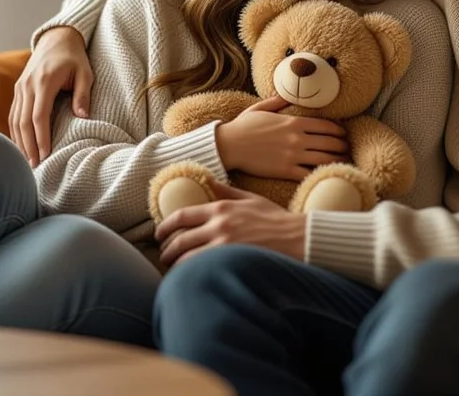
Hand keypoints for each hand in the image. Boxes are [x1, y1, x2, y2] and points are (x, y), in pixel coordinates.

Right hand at [10, 26, 93, 165]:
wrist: (56, 39)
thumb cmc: (74, 58)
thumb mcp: (85, 72)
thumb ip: (83, 94)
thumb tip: (83, 116)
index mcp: (44, 82)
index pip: (38, 116)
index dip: (41, 137)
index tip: (45, 155)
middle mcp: (28, 85)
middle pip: (23, 121)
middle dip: (28, 145)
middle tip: (34, 166)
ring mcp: (20, 87)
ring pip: (14, 119)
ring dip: (19, 141)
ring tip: (26, 161)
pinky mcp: (18, 89)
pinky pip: (13, 113)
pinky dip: (15, 131)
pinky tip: (20, 145)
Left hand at [157, 180, 306, 267]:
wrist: (298, 238)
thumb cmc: (276, 219)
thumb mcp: (250, 199)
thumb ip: (226, 192)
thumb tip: (206, 179)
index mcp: (221, 208)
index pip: (182, 216)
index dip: (165, 227)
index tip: (159, 235)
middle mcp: (219, 225)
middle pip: (179, 239)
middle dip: (166, 249)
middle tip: (163, 256)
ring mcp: (224, 245)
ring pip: (186, 257)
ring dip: (174, 265)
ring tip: (172, 270)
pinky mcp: (230, 261)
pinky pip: (200, 270)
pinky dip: (189, 275)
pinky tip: (187, 279)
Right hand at [215, 96, 348, 179]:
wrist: (228, 145)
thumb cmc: (242, 126)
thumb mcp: (260, 108)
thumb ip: (277, 101)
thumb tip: (287, 93)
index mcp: (294, 121)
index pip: (326, 125)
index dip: (339, 131)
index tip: (344, 135)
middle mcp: (297, 138)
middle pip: (330, 142)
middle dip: (342, 146)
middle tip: (347, 149)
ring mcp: (292, 155)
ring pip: (324, 159)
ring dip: (337, 161)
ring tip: (343, 162)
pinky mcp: (285, 170)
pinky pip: (309, 174)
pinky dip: (321, 175)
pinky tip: (326, 176)